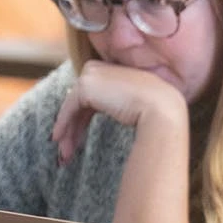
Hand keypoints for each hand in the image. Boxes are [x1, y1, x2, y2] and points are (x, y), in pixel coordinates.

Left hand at [51, 60, 188, 165]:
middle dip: (73, 128)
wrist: (162, 108)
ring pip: (73, 107)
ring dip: (68, 132)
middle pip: (80, 102)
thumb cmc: (157, 109)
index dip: (83, 118)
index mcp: (114, 70)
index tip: (79, 137)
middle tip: (68, 150)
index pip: (93, 96)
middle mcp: (100, 68)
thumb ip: (119, 102)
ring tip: (65, 154)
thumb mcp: (136, 101)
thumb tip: (102, 115)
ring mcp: (92, 75)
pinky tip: (61, 140)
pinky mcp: (85, 86)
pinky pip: (69, 109)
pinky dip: (63, 125)